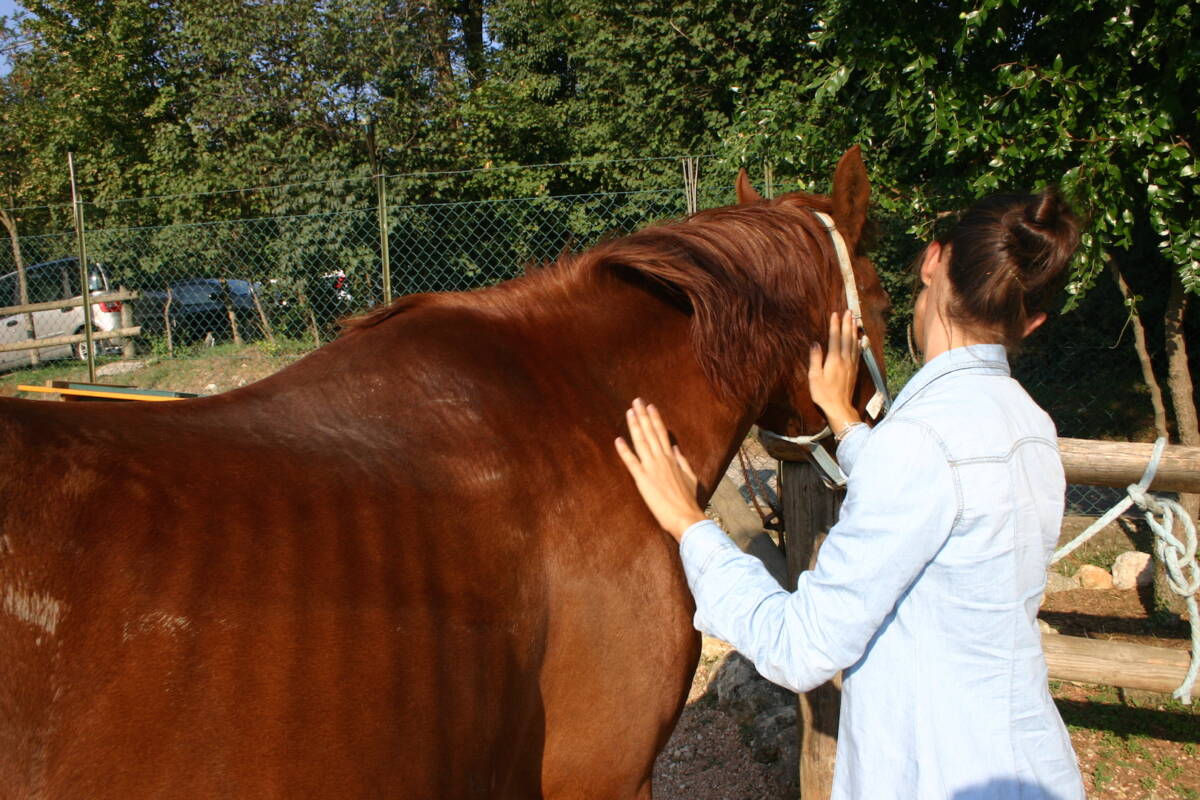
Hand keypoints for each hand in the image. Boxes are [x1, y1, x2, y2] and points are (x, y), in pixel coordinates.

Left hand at [614, 398, 706, 541]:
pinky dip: (624, 450)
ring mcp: (652, 468)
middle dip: (643, 415)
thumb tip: (675, 448)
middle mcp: (662, 459)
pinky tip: (618, 439)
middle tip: (636, 400)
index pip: (662, 433)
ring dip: (635, 426)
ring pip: (642, 442)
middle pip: (651, 432)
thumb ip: (682, 461)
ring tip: (629, 412)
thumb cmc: (688, 500)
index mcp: (672, 459)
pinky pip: (632, 462)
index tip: (650, 406)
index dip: (655, 418)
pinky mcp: (643, 480)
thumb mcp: (690, 477)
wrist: (686, 517)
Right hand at [807, 310, 862, 433]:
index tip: (835, 313)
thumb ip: (816, 359)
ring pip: (854, 343)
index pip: (835, 337)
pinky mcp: (855, 370)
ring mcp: (852, 364)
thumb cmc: (824, 394)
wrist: (839, 407)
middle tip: (849, 311)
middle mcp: (845, 359)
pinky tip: (859, 338)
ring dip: (854, 330)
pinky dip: (858, 342)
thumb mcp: (814, 377)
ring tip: (855, 319)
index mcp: (834, 359)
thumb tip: (816, 343)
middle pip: (847, 337)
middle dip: (847, 323)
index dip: (835, 325)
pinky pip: (857, 352)